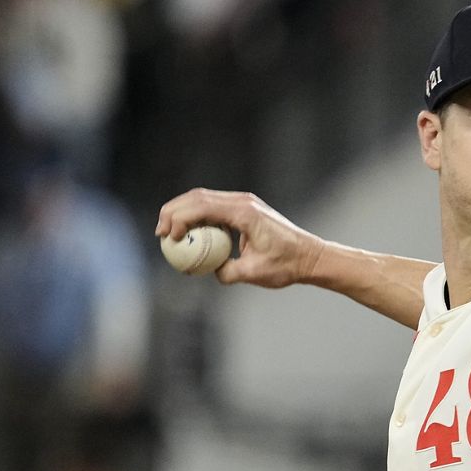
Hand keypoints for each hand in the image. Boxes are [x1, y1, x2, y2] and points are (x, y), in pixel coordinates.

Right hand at [156, 188, 324, 287]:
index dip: (179, 219)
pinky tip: (189, 234)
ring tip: (169, 233)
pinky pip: (214, 207)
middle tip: (161, 233)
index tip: (168, 237)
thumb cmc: (287, 265)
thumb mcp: (255, 273)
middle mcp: (243, 201)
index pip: (202, 207)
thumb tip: (209, 270)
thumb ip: (227, 273)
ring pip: (203, 198)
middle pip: (197, 197)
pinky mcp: (245, 209)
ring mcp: (244, 202)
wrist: (310, 256)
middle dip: (173, 212)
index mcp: (244, 212)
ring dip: (183, 212)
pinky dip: (197, 217)